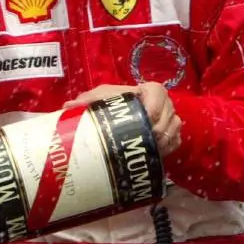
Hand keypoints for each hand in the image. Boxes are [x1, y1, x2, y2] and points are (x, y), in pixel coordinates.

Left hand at [65, 82, 181, 157]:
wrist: (115, 119)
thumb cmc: (108, 105)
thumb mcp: (96, 100)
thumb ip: (85, 102)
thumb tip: (67, 107)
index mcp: (146, 90)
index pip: (158, 91)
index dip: (155, 104)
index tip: (146, 116)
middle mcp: (162, 103)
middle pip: (169, 113)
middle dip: (157, 127)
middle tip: (144, 139)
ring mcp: (169, 119)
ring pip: (174, 127)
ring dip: (162, 139)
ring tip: (147, 148)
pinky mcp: (171, 134)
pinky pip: (175, 141)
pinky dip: (167, 147)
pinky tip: (154, 152)